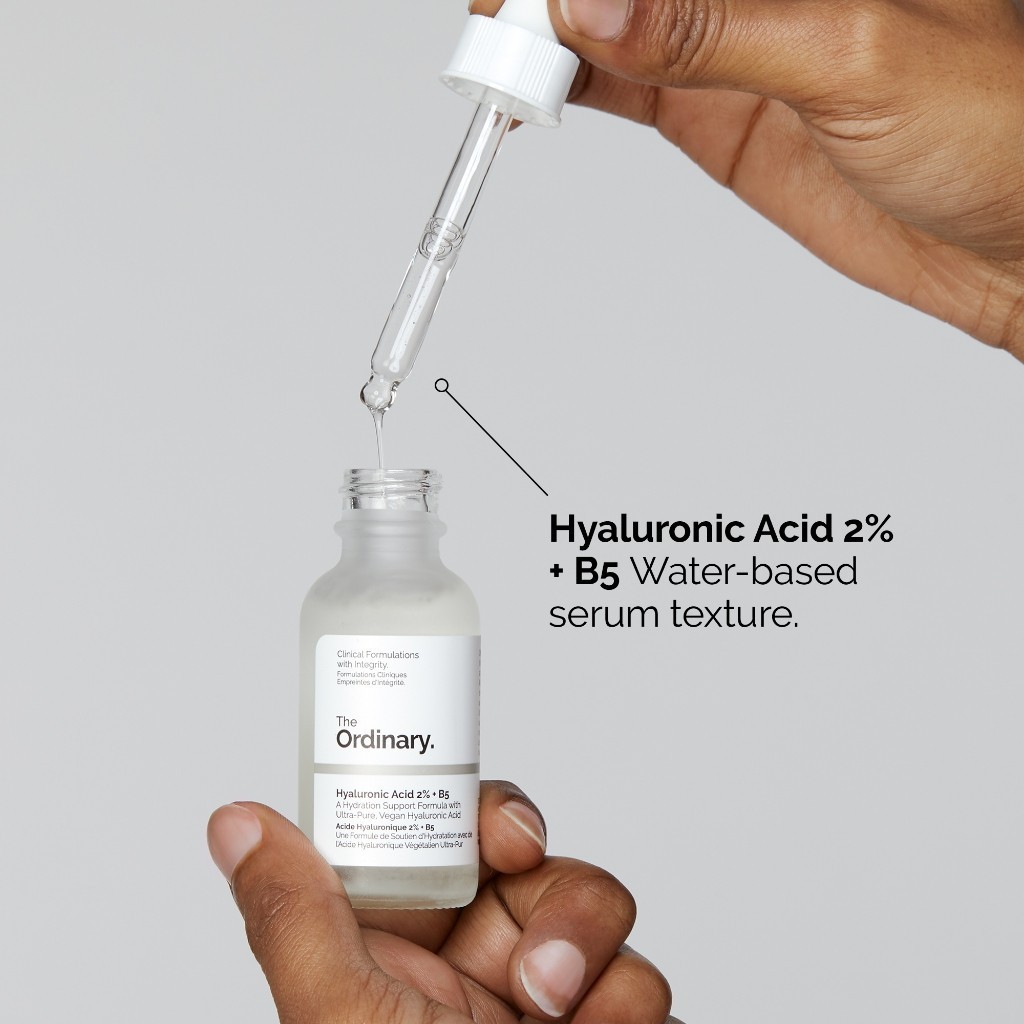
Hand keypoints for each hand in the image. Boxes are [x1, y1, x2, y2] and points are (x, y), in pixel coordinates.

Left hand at [207, 782, 672, 1023]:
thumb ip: (295, 917)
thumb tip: (234, 822)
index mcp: (391, 951)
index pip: (435, 838)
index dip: (474, 817)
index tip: (504, 834)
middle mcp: (466, 965)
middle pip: (528, 857)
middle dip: (549, 890)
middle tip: (534, 955)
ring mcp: (539, 997)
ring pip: (592, 904)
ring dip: (588, 950)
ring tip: (555, 1015)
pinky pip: (639, 973)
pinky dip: (624, 1006)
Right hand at [473, 0, 1023, 357]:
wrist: (1016, 238)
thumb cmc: (995, 125)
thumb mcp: (854, 54)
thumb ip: (716, 29)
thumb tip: (599, 7)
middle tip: (504, 22)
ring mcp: (729, 45)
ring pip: (611, 21)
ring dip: (546, 35)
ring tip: (498, 62)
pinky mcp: (717, 113)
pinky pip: (624, 86)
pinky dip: (573, 84)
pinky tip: (535, 84)